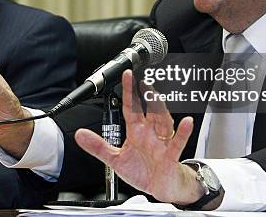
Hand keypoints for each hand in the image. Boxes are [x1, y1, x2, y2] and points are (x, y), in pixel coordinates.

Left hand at [74, 70, 205, 205]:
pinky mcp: (171, 156)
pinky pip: (177, 142)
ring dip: (160, 109)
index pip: (131, 107)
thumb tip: (79, 135)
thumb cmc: (143, 171)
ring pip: (163, 121)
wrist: (161, 189)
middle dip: (146, 95)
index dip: (129, 92)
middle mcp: (150, 133)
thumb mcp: (115, 160)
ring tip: (155, 96)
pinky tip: (186, 122)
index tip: (126, 76)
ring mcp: (161, 143)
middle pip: (149, 110)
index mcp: (136, 131)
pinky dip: (182, 132)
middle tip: (143, 80)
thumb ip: (98, 146)